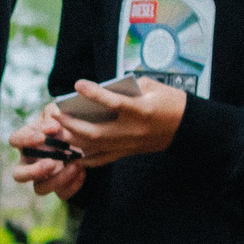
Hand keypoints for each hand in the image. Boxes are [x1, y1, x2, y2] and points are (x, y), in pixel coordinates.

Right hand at [6, 106, 86, 196]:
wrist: (83, 135)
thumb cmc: (66, 121)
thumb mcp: (59, 111)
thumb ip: (54, 114)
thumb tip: (52, 126)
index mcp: (27, 140)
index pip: (15, 140)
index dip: (25, 140)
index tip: (43, 137)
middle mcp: (30, 161)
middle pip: (18, 175)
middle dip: (34, 171)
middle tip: (51, 163)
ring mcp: (43, 176)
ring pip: (40, 189)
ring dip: (57, 180)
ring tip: (76, 166)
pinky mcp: (59, 186)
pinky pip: (61, 194)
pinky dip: (73, 185)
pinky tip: (83, 172)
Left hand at [47, 78, 186, 168]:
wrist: (188, 127)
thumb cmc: (169, 102)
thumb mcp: (153, 86)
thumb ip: (127, 86)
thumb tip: (100, 88)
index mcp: (142, 110)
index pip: (114, 103)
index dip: (95, 94)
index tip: (78, 84)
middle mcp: (133, 130)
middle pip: (96, 132)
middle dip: (71, 124)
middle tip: (54, 113)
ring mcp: (129, 144)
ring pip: (95, 146)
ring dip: (72, 139)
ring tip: (56, 128)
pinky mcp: (128, 152)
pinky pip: (102, 158)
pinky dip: (84, 157)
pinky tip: (69, 152)